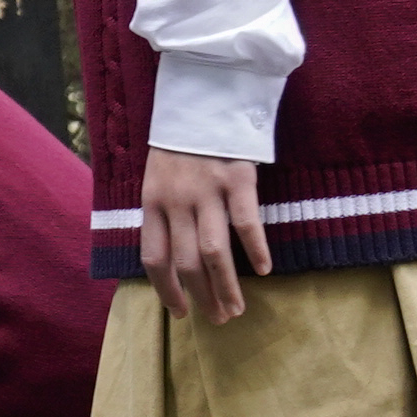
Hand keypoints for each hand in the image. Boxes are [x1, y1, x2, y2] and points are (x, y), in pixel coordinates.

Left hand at [141, 147, 269, 323]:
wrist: (204, 97)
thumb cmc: (182, 144)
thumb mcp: (158, 177)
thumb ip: (165, 214)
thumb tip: (175, 262)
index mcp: (152, 202)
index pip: (153, 259)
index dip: (166, 291)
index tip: (181, 312)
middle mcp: (177, 200)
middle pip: (185, 262)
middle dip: (201, 297)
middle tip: (218, 319)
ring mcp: (207, 190)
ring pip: (214, 252)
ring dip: (225, 286)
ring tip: (236, 309)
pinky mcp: (237, 178)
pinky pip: (246, 222)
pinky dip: (256, 249)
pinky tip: (264, 270)